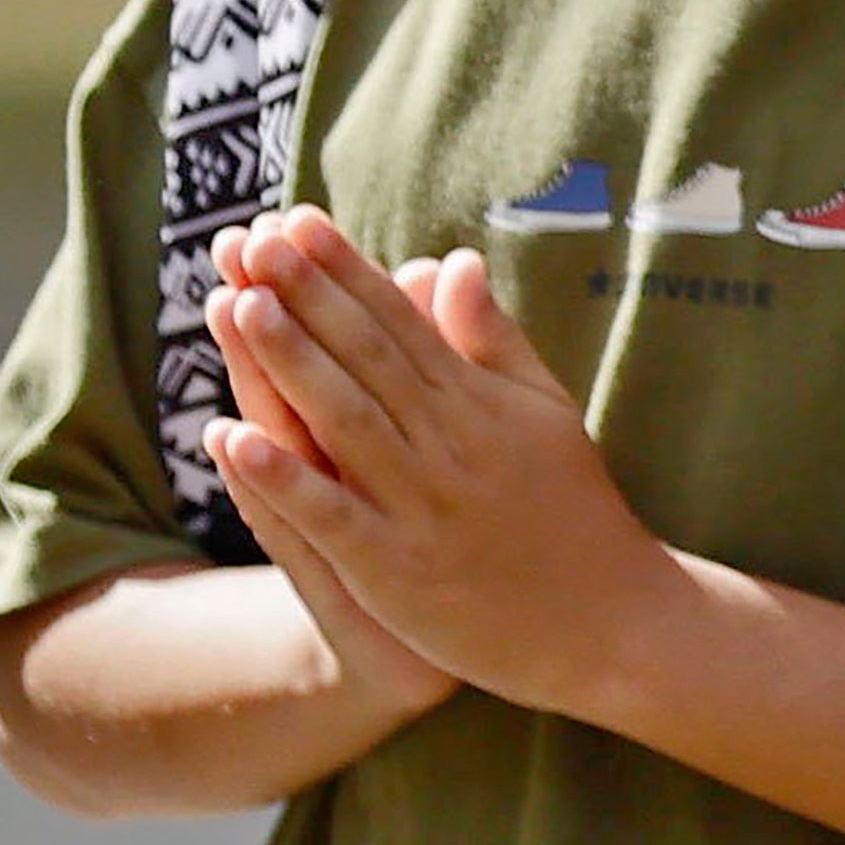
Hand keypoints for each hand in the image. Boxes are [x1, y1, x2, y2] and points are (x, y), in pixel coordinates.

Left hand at [201, 210, 680, 727]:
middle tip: (256, 240)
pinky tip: (233, 440)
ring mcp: (420, 506)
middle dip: (308, 296)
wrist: (611, 621)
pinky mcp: (396, 569)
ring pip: (344, 422)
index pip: (401, 322)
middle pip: (366, 358)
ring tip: (240, 305)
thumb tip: (451, 261)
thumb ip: (493, 340)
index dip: (347, 272)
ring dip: (289, 364)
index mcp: (480, 404)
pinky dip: (283, 478)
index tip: (298, 222)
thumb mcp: (545, 413)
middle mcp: (448, 445)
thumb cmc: (574, 512)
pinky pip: (330, 515)